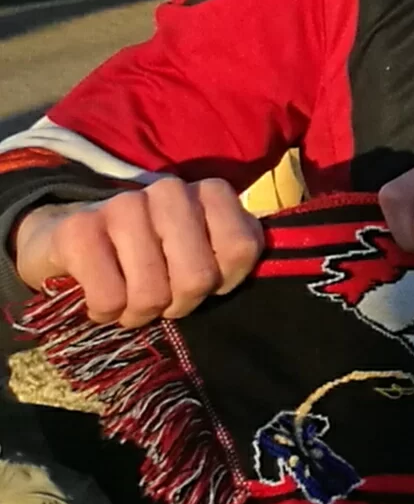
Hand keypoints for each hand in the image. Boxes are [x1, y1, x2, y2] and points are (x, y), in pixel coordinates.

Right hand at [12, 178, 263, 327]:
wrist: (70, 236)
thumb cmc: (149, 252)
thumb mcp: (202, 248)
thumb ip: (232, 254)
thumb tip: (254, 271)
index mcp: (209, 192)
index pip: (241, 250)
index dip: (224, 282)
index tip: (205, 282)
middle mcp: (170, 191)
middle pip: (197, 278)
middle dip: (179, 304)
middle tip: (162, 298)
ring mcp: (123, 205)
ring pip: (151, 293)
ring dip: (139, 312)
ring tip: (130, 300)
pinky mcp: (79, 229)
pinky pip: (109, 298)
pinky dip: (105, 312)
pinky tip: (102, 299)